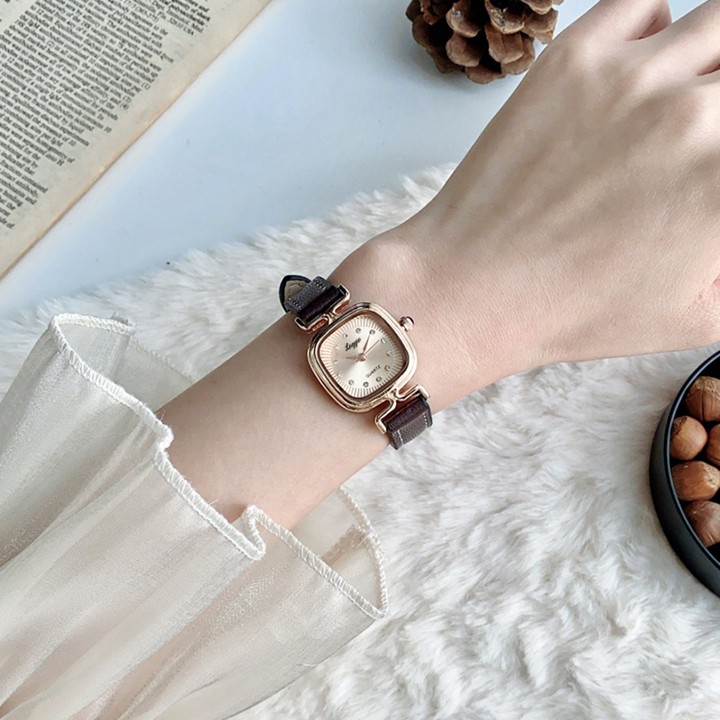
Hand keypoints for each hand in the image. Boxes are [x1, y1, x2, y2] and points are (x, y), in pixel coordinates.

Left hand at [334, 0, 719, 406]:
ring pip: (717, 25)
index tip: (710, 167)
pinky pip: (644, 7)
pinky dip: (656, 29)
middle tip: (694, 142)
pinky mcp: (573, 60)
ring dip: (711, 61)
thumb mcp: (695, 319)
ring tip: (682, 100)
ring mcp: (632, 79)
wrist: (473, 289)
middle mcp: (695, 117)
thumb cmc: (572, 313)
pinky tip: (638, 73)